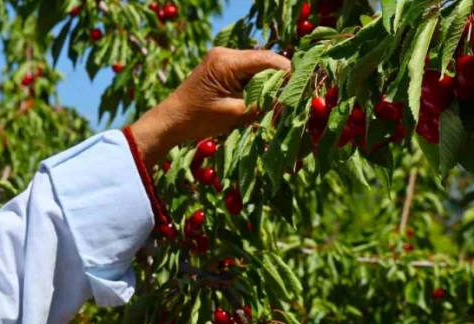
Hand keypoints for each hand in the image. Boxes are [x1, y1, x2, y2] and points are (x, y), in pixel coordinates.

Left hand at [129, 47, 290, 169]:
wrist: (170, 121)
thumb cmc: (198, 120)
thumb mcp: (235, 114)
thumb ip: (262, 103)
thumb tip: (289, 99)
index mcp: (226, 61)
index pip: (268, 60)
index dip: (288, 73)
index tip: (303, 88)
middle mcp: (225, 53)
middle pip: (264, 61)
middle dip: (278, 80)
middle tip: (292, 99)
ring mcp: (222, 57)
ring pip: (257, 66)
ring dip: (267, 83)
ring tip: (276, 102)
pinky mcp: (221, 66)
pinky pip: (246, 71)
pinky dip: (255, 84)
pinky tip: (259, 99)